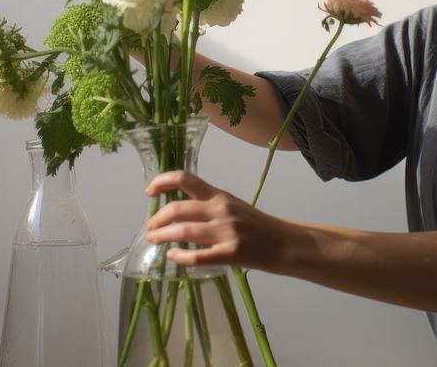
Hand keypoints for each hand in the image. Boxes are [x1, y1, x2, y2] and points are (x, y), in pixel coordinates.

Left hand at [144, 171, 292, 269]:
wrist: (287, 244)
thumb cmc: (260, 226)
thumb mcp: (234, 207)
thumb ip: (210, 206)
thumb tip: (178, 211)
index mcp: (220, 196)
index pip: (185, 179)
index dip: (162, 181)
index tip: (149, 191)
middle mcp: (221, 209)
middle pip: (177, 207)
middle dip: (157, 218)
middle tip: (149, 227)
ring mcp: (226, 231)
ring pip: (182, 230)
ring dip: (162, 235)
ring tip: (154, 240)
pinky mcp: (231, 253)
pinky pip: (197, 256)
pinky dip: (180, 256)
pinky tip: (173, 256)